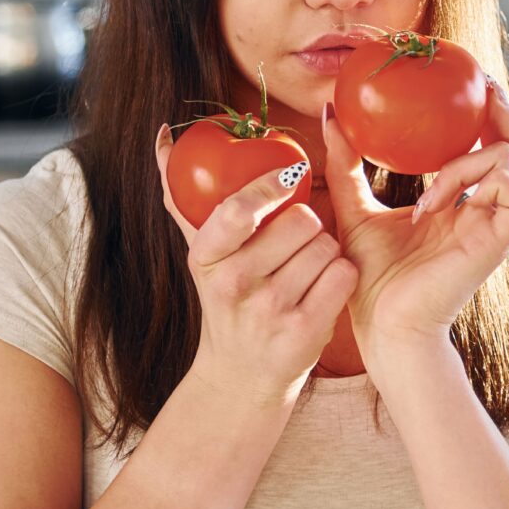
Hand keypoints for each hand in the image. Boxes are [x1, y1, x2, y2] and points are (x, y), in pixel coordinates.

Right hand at [154, 124, 358, 407]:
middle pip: (303, 220)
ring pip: (328, 246)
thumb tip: (164, 134)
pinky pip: (344, 275)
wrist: (240, 375)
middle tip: (298, 242)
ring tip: (307, 270)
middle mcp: (233, 284)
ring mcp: (268, 312)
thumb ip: (182, 193)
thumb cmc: (226, 297)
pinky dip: (342, 276)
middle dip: (310, 224)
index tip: (291, 174)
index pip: (241, 208)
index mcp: (206, 257)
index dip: (272, 184)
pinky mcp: (303, 334)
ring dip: (327, 252)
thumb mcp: (202, 252)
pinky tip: (324, 289)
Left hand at [320, 75, 508, 364]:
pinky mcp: (498, 242)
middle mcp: (486, 212)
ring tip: (438, 168)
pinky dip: (475, 181)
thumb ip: (346, 162)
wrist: (381, 328)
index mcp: (463, 204)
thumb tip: (328, 113)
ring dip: (474, 156)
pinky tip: (432, 204)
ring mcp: (496, 226)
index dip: (492, 116)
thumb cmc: (371, 279)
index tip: (468, 86)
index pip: (497, 149)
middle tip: (480, 92)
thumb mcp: (354, 207)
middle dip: (508, 115)